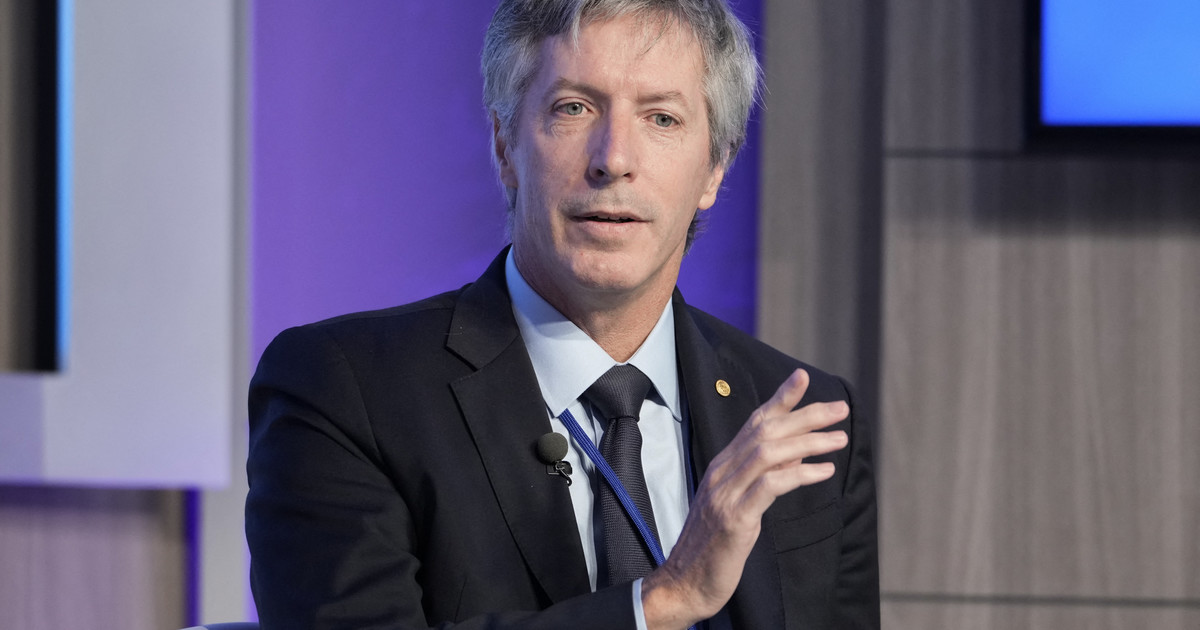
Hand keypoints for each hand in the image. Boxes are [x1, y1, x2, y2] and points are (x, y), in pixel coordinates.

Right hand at [641, 369, 848, 629]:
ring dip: (808, 441)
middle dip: (806, 415)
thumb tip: (796, 454)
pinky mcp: (734, 518)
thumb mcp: (740, 504)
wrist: (685, 581)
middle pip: (766, 430)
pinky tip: (823, 471)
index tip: (803, 377)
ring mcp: (726, 494)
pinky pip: (770, 486)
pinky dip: (799, 474)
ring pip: (769, 451)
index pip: (754, 422)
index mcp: (723, 466)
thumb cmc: (714, 546)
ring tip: (839, 438)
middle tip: (840, 409)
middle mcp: (722, 472)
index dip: (780, 398)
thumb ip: (764, 477)